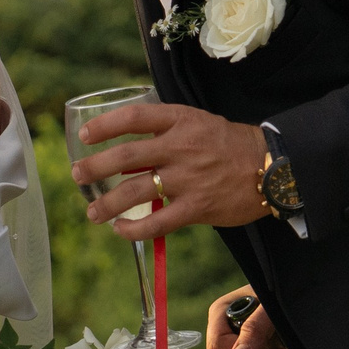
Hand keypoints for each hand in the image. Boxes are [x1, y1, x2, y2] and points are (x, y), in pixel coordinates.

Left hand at [69, 103, 271, 238]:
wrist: (270, 167)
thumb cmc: (231, 145)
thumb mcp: (199, 123)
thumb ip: (168, 129)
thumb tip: (131, 141)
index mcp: (180, 121)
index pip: (133, 117)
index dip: (104, 126)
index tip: (84, 136)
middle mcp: (180, 147)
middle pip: (126, 155)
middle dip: (95, 167)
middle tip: (78, 176)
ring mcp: (187, 178)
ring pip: (135, 191)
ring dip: (107, 204)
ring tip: (93, 212)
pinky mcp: (196, 207)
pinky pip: (157, 222)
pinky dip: (133, 229)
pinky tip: (121, 230)